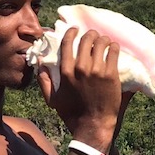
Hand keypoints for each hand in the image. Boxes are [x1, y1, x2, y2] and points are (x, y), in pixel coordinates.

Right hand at [37, 27, 123, 147]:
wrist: (93, 125)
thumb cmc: (72, 114)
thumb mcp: (53, 99)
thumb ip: (44, 82)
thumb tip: (40, 65)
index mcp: (66, 72)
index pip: (67, 43)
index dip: (72, 33)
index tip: (75, 29)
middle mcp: (80, 68)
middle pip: (86, 40)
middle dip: (90, 34)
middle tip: (93, 36)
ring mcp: (97, 71)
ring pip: (101, 43)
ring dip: (103, 39)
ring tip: (105, 41)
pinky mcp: (111, 75)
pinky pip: (113, 52)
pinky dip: (114, 47)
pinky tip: (114, 48)